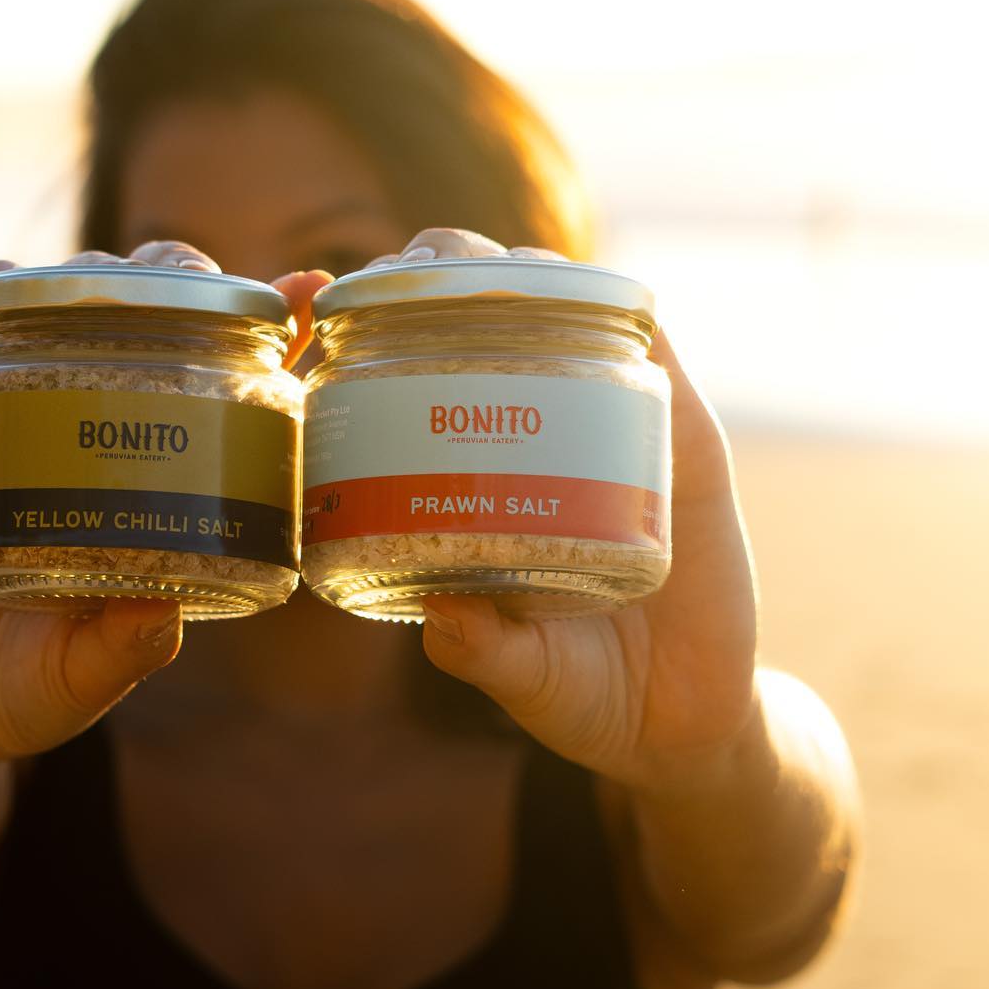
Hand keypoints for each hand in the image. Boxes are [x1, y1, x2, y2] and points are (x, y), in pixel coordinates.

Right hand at [0, 242, 334, 769]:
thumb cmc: (33, 682)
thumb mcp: (88, 674)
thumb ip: (124, 649)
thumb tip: (160, 619)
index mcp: (163, 475)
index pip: (230, 376)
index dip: (277, 322)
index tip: (311, 288)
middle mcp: (102, 425)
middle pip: (156, 305)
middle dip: (182, 279)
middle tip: (190, 300)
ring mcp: (24, 411)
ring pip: (68, 293)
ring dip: (94, 272)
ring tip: (108, 290)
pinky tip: (4, 294)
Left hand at [383, 228, 760, 793]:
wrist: (685, 719)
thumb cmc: (578, 691)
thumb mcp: (524, 678)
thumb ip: (485, 654)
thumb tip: (444, 623)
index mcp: (456, 481)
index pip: (386, 380)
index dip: (338, 325)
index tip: (303, 291)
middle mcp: (519, 437)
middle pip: (464, 315)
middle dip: (423, 272)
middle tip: (396, 272)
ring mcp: (596, 426)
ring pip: (555, 306)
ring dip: (517, 269)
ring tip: (481, 270)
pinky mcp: (677, 435)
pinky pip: (656, 351)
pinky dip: (625, 310)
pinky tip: (597, 295)